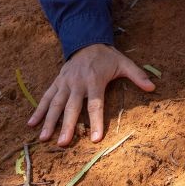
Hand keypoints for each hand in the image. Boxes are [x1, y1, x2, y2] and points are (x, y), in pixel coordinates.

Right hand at [28, 43, 155, 145]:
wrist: (86, 40)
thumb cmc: (107, 57)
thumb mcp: (124, 63)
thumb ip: (137, 75)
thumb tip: (153, 87)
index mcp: (94, 80)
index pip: (95, 104)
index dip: (96, 122)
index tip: (96, 139)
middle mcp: (77, 83)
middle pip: (71, 107)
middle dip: (66, 126)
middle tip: (62, 144)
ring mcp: (64, 83)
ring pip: (54, 104)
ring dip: (49, 121)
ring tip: (43, 138)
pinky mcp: (56, 82)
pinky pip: (45, 97)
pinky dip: (38, 110)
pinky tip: (31, 124)